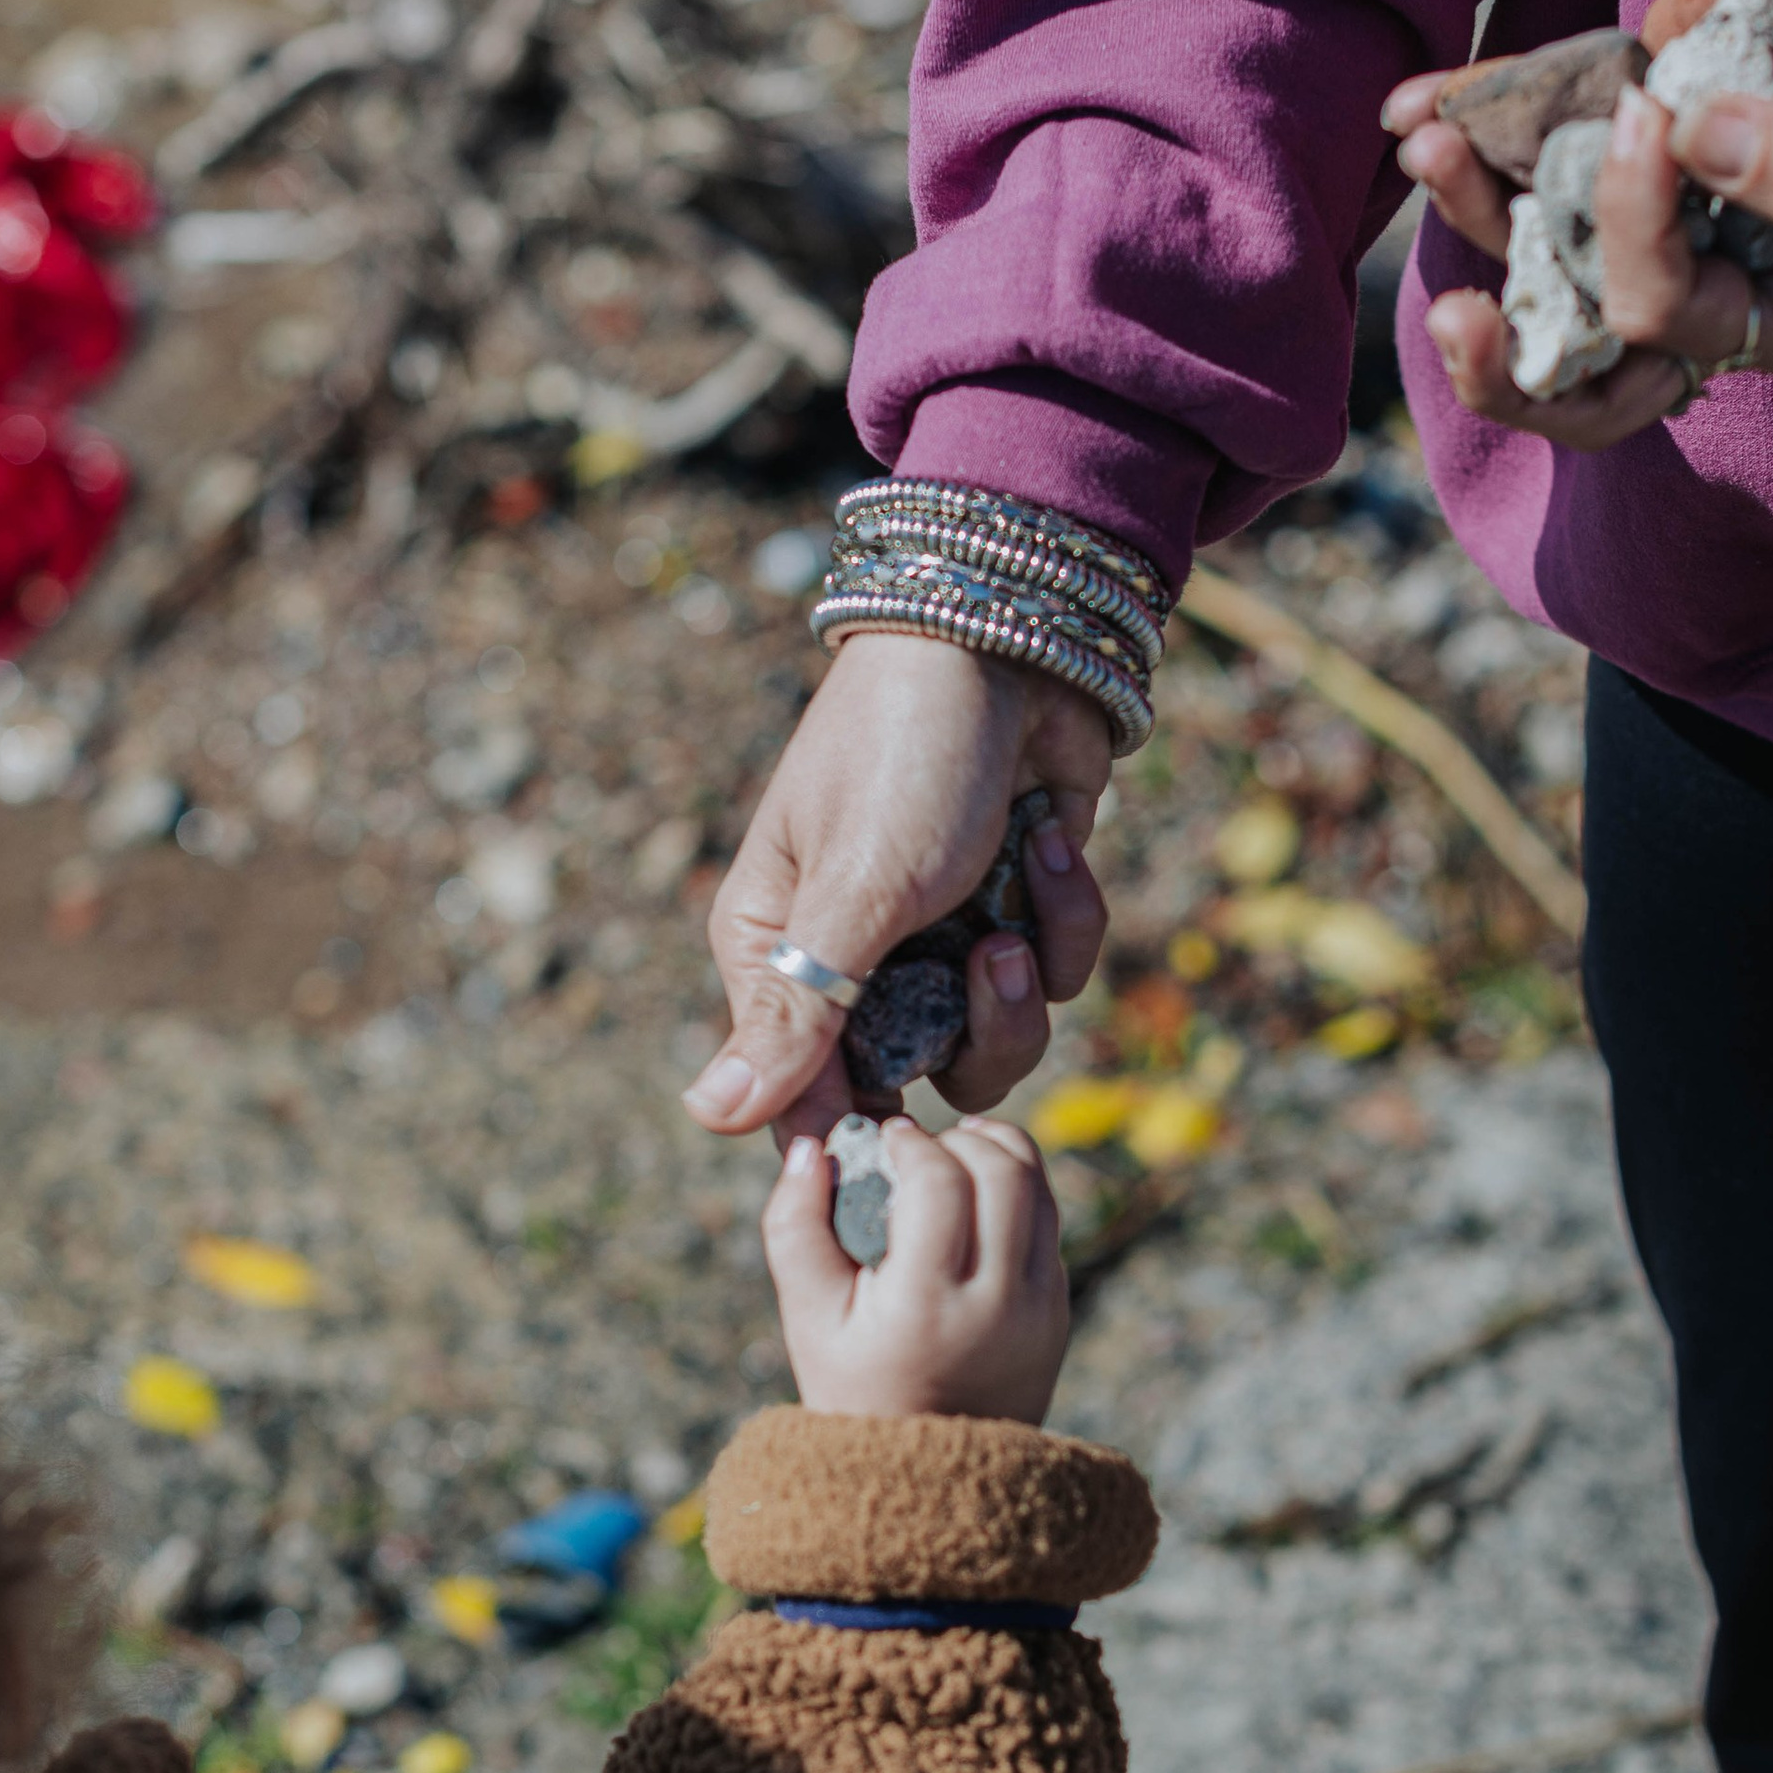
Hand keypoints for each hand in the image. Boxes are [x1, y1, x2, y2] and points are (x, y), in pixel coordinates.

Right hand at [686, 630, 1111, 1143]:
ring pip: (996, 1037)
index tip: (915, 1135)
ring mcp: (941, 933)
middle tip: (989, 962)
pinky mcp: (1015, 903)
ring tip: (1021, 902)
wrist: (1011, 637)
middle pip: (919, 1079)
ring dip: (1027, 979)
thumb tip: (708, 1116)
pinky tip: (1052, 840)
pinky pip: (1052, 969)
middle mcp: (857, 955)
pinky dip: (1064, 913)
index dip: (862, 1125)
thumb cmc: (905, 754)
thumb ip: (796, 1015)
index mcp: (781, 953)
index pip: (804, 1093)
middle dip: (974, 1032)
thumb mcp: (851, 894)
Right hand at [763, 1114, 1069, 1422]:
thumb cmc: (852, 1389)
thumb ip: (795, 1224)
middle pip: (1004, 1172)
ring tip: (954, 1153)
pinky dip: (1016, 1193)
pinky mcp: (1059, 1314)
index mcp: (928, 1306)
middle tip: (922, 1145)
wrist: (928, 1480)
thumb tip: (814, 1146)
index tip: (886, 1139)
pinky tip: (975, 1200)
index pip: (940, 1183)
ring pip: (1039, 1190)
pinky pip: (1048, 1225)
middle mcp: (999, 1306)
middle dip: (961, 1139)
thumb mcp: (807, 1317)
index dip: (911, 1143)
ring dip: (998, 1153)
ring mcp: (1041, 1312)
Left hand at [1382, 0, 1772, 450]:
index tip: (1646, 119)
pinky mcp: (1650, 139)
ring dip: (1471, 206)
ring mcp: (1670, 214)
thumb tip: (1693, 136)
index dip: (1633, 236)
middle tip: (1449, 307)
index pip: (1662, 324)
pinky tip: (1420, 99)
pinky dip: (1487, 121)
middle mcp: (1703, 286)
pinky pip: (1549, 150)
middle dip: (1501, 340)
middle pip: (1576, 357)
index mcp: (1770, 324)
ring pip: (1540, 249)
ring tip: (1423, 139)